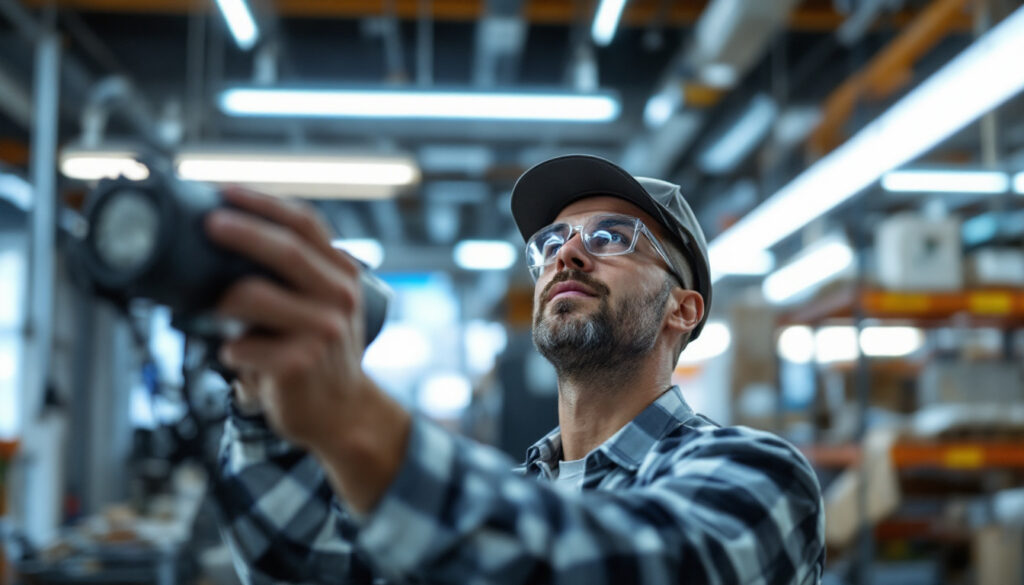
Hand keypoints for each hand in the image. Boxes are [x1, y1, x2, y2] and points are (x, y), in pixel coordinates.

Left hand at [205, 187, 371, 449]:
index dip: (264, 203)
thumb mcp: (325, 305)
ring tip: (215, 308)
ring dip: (222, 300)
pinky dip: (229, 348)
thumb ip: (298, 274)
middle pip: (285, 250)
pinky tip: (237, 355)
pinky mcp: (298, 364)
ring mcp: (321, 331)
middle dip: (241, 231)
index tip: (226, 191)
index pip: (306, 224)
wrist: (344, 413)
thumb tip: (233, 237)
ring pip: (253, 295)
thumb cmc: (321, 354)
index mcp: (343, 274)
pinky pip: (241, 344)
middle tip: (209, 223)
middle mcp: (339, 298)